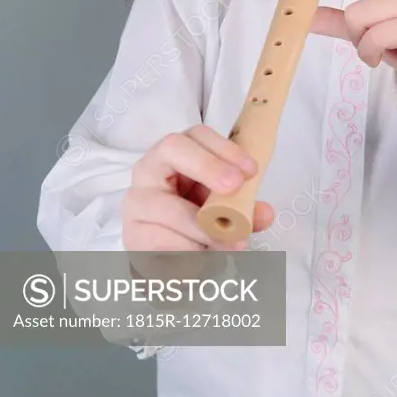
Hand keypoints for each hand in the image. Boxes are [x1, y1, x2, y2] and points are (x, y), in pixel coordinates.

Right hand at [123, 124, 274, 251]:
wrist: (163, 253)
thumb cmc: (194, 216)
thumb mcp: (222, 207)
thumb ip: (245, 207)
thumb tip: (265, 213)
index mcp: (176, 154)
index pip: (196, 135)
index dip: (224, 149)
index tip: (250, 171)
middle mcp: (149, 169)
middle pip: (173, 149)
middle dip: (208, 166)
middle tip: (234, 187)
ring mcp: (136, 202)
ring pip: (167, 207)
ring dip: (203, 227)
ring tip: (231, 245)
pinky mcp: (131, 236)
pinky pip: (160, 244)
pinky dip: (188, 254)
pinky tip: (204, 262)